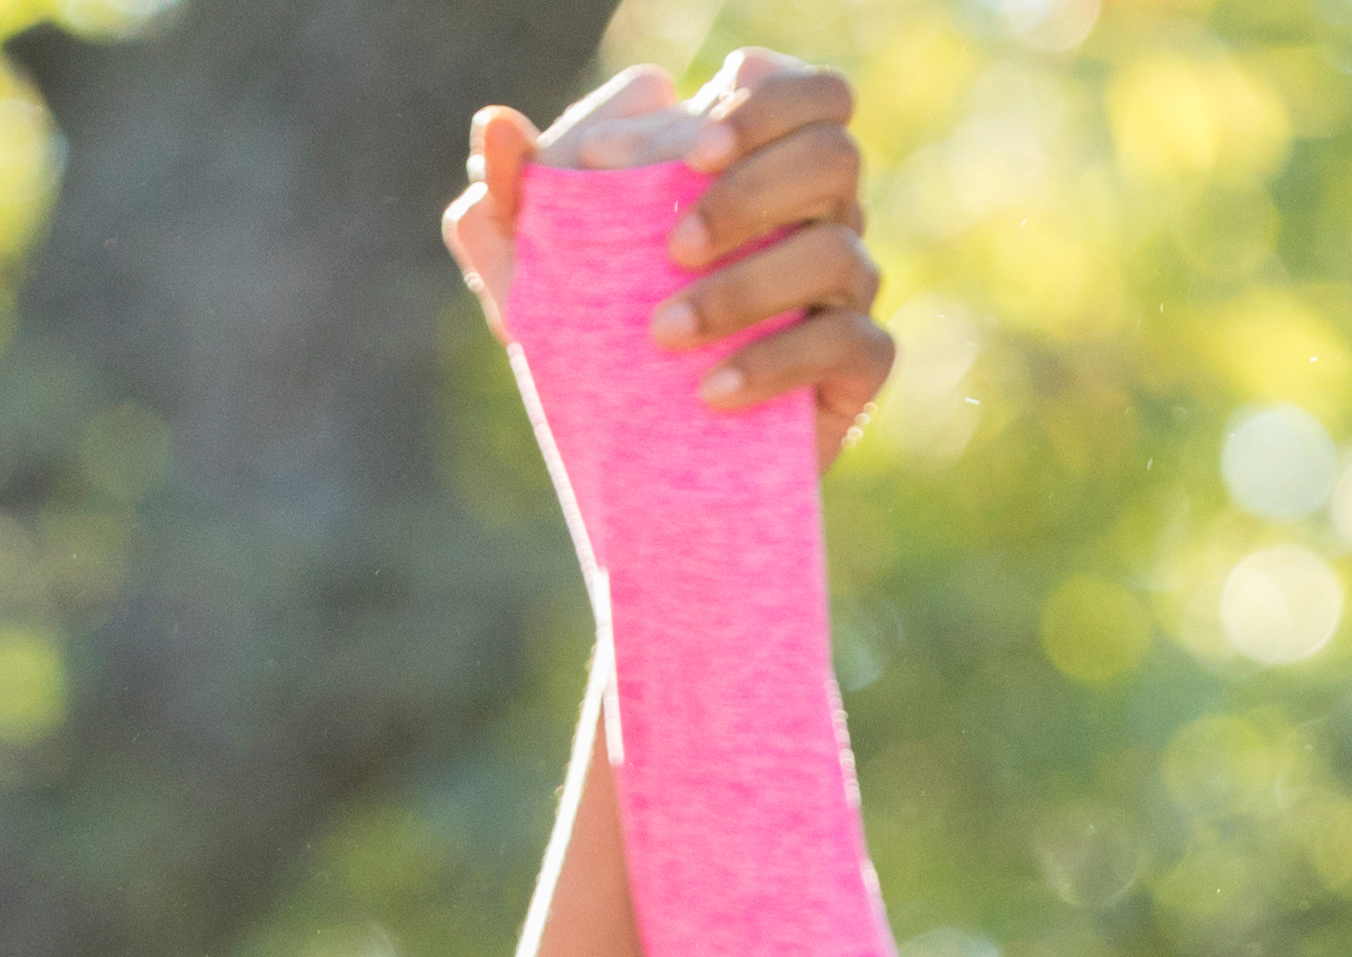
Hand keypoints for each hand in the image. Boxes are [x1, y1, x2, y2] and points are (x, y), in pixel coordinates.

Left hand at [448, 49, 893, 459]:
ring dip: (746, 286)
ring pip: (837, 249)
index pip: (798, 90)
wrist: (642, 470)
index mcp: (754, 162)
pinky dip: (776, 362)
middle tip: (671, 244)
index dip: (757, 103)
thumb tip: (495, 128)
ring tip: (663, 333)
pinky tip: (710, 392)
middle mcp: (814, 211)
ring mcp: (843, 287)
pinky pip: (852, 344)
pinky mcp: (856, 366)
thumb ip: (510, 198)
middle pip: (832, 149)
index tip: (677, 153)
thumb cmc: (596, 346)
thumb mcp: (535, 277)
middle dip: (751, 187)